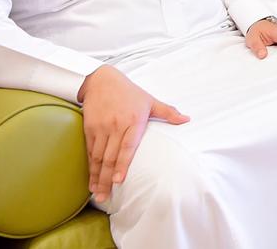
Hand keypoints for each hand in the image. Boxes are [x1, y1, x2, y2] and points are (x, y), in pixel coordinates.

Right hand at [78, 65, 188, 202]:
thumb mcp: (150, 100)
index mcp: (133, 121)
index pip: (127, 146)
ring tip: (97, 193)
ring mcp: (101, 128)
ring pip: (98, 156)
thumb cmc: (129, 92)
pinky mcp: (89, 128)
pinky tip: (91, 178)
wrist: (101, 80)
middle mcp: (116, 126)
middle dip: (106, 178)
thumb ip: (168, 112)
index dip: (122, 164)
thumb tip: (187, 119)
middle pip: (110, 156)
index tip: (119, 180)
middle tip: (104, 196)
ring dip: (96, 176)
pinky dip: (90, 166)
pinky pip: (90, 150)